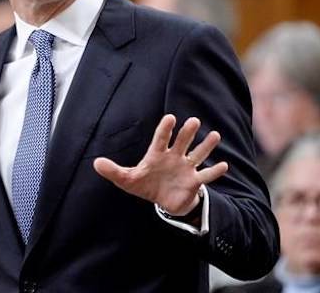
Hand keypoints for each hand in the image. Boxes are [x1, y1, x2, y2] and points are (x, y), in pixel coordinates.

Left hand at [93, 114, 227, 215]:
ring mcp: (185, 168)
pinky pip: (206, 176)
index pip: (161, 139)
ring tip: (215, 135)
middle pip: (182, 142)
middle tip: (194, 121)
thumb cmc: (145, 184)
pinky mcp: (194, 182)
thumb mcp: (127, 179)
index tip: (170, 118)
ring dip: (206, 146)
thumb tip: (95, 163)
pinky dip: (214, 172)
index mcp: (157, 154)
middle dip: (187, 133)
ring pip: (197, 155)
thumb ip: (113, 171)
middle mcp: (174, 157)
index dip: (165, 129)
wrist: (163, 201)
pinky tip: (224, 165)